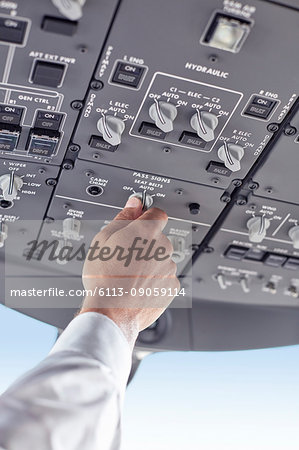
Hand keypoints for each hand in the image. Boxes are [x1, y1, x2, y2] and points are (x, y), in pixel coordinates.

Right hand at [80, 196, 179, 347]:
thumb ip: (123, 217)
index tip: (139, 222)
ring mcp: (169, 267)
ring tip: (129, 274)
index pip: (157, 213)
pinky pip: (164, 277)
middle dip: (145, 244)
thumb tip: (134, 204)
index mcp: (147, 231)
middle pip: (158, 238)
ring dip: (150, 263)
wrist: (112, 311)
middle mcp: (163, 247)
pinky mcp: (172, 286)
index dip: (146, 217)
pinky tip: (137, 285)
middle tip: (125, 256)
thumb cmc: (104, 278)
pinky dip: (154, 280)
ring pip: (161, 259)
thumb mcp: (103, 239)